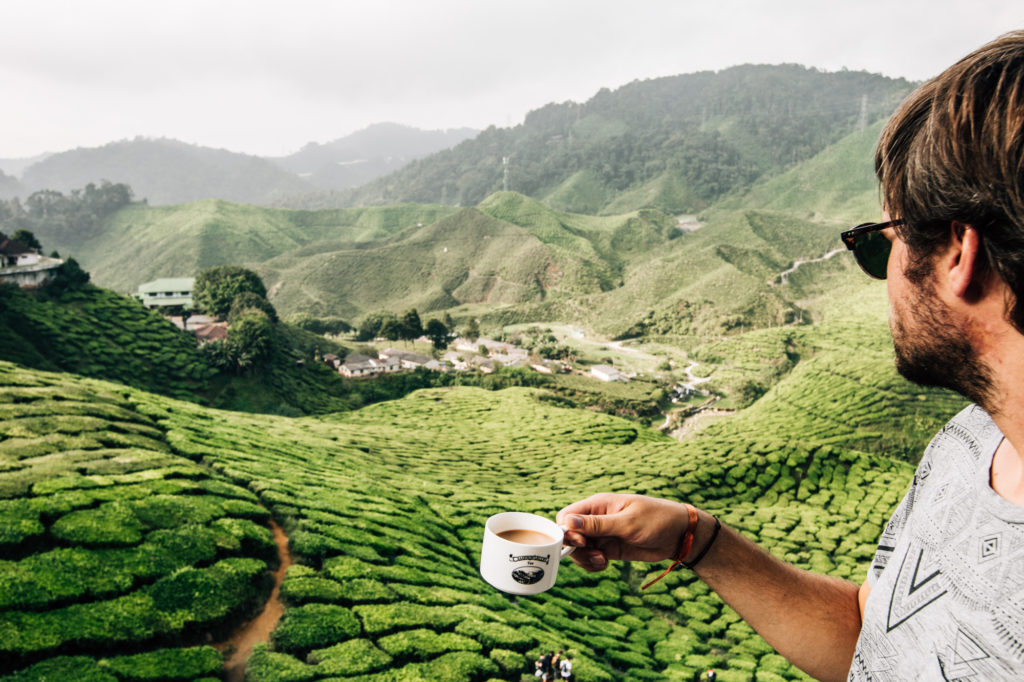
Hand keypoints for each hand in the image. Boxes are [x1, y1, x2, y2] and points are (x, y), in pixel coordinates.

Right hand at [556, 493, 692, 571]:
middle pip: (570, 535)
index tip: (581, 542)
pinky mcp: (609, 549)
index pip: (567, 516)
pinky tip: (604, 564)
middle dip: (577, 548)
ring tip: (602, 560)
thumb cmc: (656, 519)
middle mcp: (596, 519)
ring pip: (579, 549)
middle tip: (596, 553)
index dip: (566, 531)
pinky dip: (592, 565)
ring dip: (585, 558)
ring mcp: (602, 535)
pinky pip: (590, 558)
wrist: (678, 535)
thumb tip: (568, 522)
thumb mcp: (627, 522)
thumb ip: (597, 524)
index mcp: (598, 505)